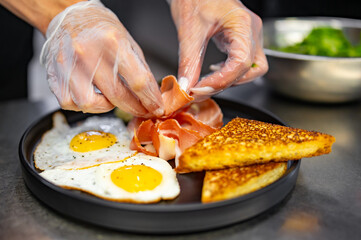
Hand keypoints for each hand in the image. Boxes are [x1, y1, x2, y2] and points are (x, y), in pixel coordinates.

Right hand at [40, 0, 163, 115]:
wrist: (68, 15)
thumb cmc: (99, 27)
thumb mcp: (128, 41)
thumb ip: (141, 69)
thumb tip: (152, 94)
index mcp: (112, 42)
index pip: (138, 81)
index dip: (150, 100)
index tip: (156, 108)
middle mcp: (88, 53)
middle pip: (117, 95)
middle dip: (134, 108)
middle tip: (141, 109)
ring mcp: (68, 65)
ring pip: (89, 104)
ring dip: (106, 107)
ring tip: (111, 98)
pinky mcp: (54, 74)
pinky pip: (69, 103)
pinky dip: (83, 105)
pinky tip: (92, 97)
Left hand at [170, 0, 267, 99]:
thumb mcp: (189, 30)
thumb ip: (189, 61)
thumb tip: (186, 86)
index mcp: (243, 24)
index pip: (242, 63)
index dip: (222, 81)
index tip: (200, 89)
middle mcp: (251, 31)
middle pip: (251, 70)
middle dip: (225, 83)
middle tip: (200, 90)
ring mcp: (249, 35)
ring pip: (251, 69)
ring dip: (230, 80)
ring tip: (206, 82)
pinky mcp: (241, 39)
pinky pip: (244, 63)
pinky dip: (229, 72)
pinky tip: (213, 72)